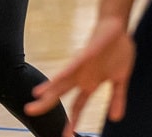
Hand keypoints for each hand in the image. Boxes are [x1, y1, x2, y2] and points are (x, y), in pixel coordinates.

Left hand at [28, 13, 134, 135]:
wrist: (117, 26)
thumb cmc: (117, 50)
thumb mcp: (121, 79)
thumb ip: (117, 98)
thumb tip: (115, 118)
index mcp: (90, 84)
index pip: (78, 107)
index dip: (73, 121)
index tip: (68, 136)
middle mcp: (81, 76)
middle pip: (60, 93)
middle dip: (46, 104)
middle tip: (30, 112)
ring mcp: (81, 66)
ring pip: (61, 80)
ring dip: (49, 88)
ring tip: (36, 97)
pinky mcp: (84, 55)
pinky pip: (72, 66)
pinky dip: (64, 73)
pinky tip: (55, 79)